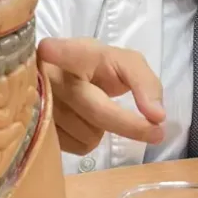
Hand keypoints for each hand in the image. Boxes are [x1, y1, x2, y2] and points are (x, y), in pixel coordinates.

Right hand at [37, 37, 165, 155]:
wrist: (69, 80)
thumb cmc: (98, 68)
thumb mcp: (125, 64)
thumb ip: (145, 83)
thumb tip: (157, 117)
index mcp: (71, 53)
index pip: (62, 51)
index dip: (55, 52)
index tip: (47, 50)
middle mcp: (49, 77)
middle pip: (96, 109)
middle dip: (129, 124)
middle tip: (157, 134)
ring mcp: (40, 106)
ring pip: (89, 133)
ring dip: (102, 130)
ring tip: (94, 111)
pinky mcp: (40, 130)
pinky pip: (78, 147)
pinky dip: (89, 140)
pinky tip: (82, 122)